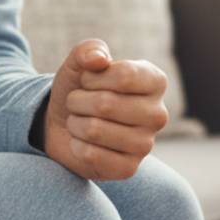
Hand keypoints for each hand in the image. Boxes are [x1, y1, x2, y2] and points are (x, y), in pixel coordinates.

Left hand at [40, 38, 169, 180]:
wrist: (61, 124)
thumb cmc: (78, 89)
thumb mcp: (78, 64)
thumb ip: (88, 51)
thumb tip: (99, 59)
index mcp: (154, 81)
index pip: (124, 75)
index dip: (92, 77)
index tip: (87, 80)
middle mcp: (158, 114)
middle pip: (106, 104)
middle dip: (78, 101)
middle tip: (77, 103)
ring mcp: (146, 144)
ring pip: (95, 129)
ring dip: (75, 123)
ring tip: (79, 121)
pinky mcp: (128, 168)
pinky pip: (91, 154)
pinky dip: (76, 145)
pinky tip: (82, 143)